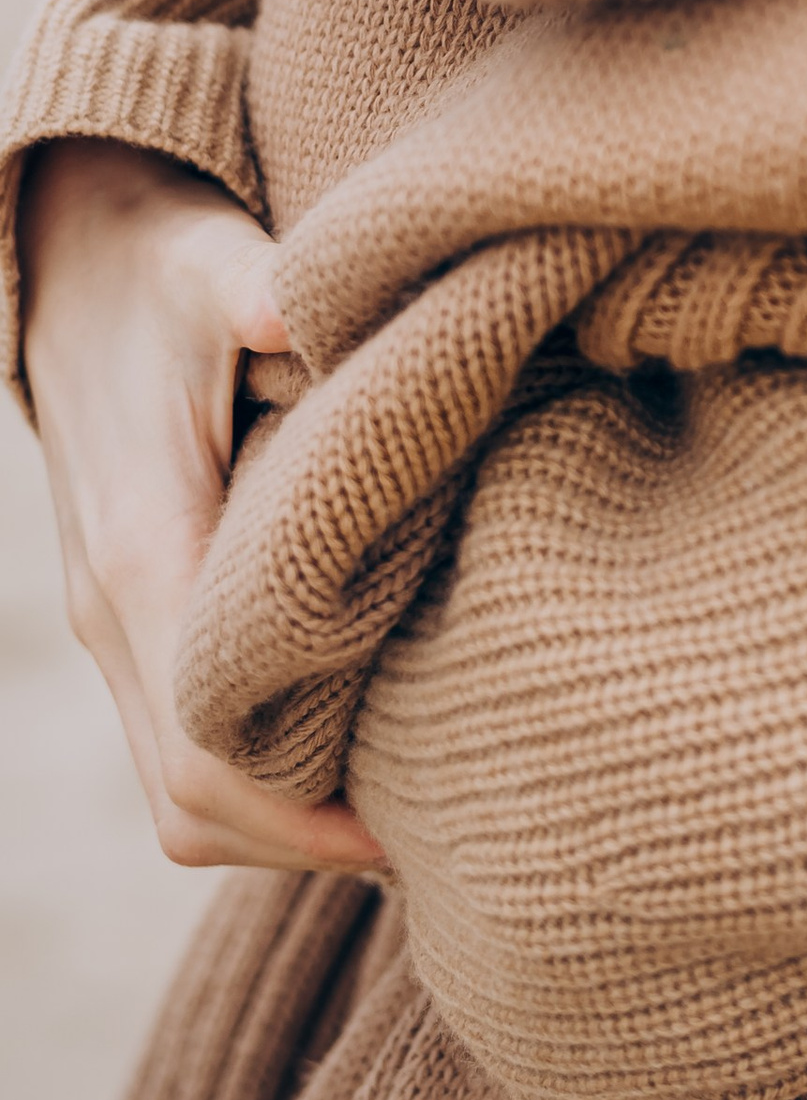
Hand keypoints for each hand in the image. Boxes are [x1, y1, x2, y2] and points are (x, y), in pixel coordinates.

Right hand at [18, 141, 382, 874]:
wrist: (71, 260)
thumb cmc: (161, 265)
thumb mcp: (210, 262)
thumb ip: (257, 290)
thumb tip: (295, 306)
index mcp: (141, 550)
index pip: (205, 742)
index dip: (306, 810)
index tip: (416, 827)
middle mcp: (114, 611)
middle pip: (190, 803)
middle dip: (308, 839)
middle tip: (444, 831)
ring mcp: (113, 623)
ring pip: (178, 794)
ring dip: (281, 820)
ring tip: (412, 806)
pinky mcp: (134, 614)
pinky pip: (179, 744)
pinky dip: (257, 776)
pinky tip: (358, 741)